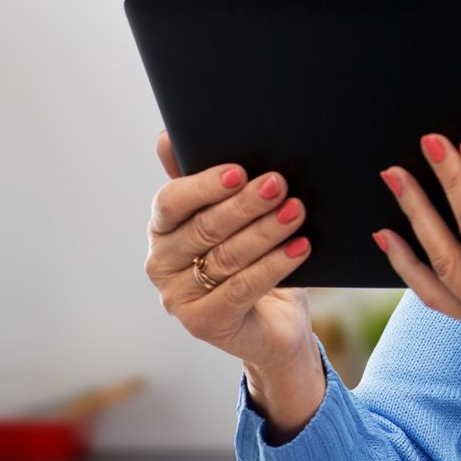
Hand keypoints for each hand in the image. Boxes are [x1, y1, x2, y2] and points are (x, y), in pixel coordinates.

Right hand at [144, 129, 315, 370]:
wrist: (273, 324)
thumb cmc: (251, 260)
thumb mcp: (233, 218)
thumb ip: (209, 182)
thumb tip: (167, 136)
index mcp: (161, 229)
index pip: (171, 202)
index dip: (203, 185)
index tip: (238, 171)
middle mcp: (160, 264)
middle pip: (204, 228)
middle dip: (245, 204)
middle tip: (279, 184)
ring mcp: (177, 298)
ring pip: (227, 257)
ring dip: (266, 230)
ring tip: (296, 211)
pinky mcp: (203, 324)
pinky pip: (243, 288)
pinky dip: (274, 265)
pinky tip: (299, 247)